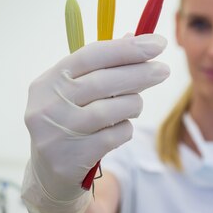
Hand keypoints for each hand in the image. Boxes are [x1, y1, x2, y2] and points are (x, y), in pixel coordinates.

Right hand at [21, 34, 168, 212]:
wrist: (50, 174)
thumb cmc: (70, 121)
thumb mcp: (77, 91)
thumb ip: (103, 65)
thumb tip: (134, 38)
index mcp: (49, 80)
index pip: (91, 55)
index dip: (127, 48)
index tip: (157, 43)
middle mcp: (48, 105)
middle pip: (104, 81)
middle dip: (140, 73)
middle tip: (164, 70)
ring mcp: (57, 133)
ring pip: (112, 109)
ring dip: (133, 104)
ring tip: (135, 105)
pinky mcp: (71, 158)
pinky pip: (115, 136)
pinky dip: (125, 129)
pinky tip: (120, 128)